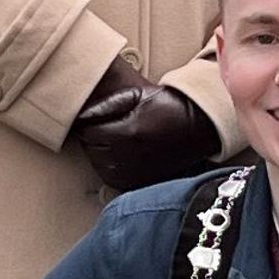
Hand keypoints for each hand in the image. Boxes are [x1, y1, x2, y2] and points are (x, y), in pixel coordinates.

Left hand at [68, 64, 219, 192]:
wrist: (197, 127)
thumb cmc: (167, 106)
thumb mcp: (138, 95)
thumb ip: (107, 104)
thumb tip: (81, 115)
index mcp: (129, 132)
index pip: (89, 133)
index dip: (90, 125)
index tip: (99, 120)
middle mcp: (131, 156)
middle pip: (92, 150)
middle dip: (95, 139)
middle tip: (109, 128)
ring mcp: (137, 172)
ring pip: (100, 166)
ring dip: (101, 154)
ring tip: (116, 141)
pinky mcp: (142, 182)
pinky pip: (114, 179)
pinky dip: (112, 168)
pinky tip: (123, 156)